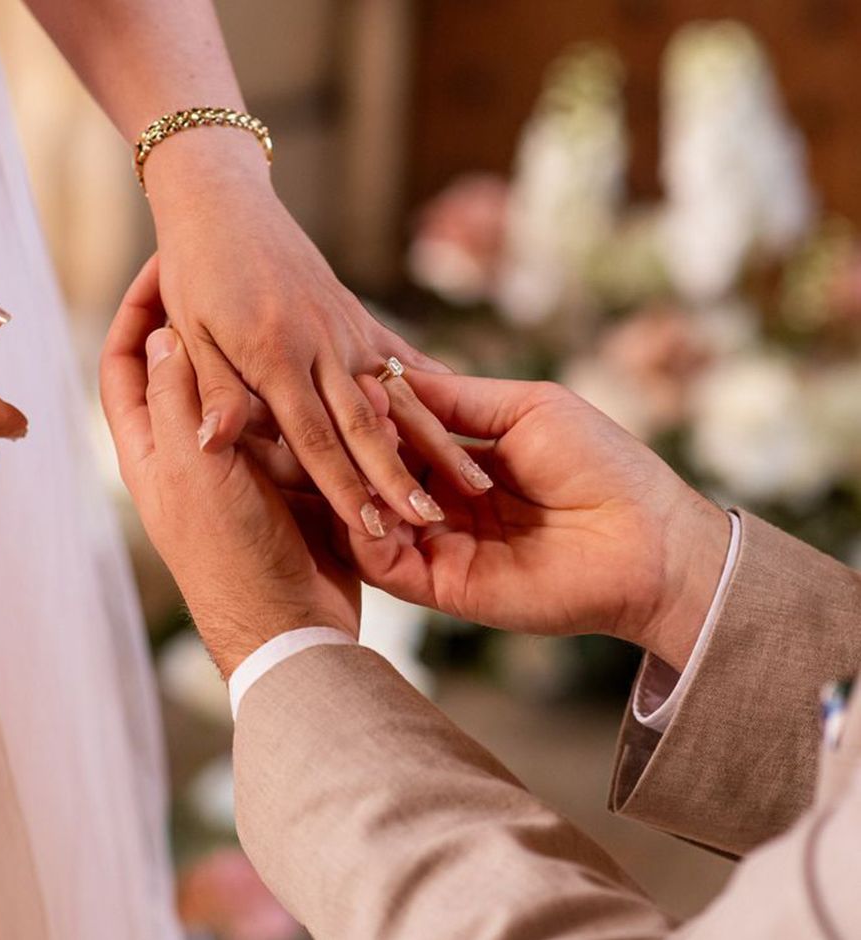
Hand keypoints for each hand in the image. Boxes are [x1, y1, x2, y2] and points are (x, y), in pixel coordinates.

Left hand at [100, 260, 359, 676]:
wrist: (292, 623)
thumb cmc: (229, 555)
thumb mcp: (191, 473)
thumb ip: (177, 404)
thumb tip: (160, 340)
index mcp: (158, 447)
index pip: (127, 365)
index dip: (134, 313)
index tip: (157, 267)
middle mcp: (203, 447)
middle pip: (195, 366)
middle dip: (206, 318)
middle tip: (222, 267)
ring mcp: (256, 460)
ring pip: (257, 386)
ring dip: (265, 349)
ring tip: (280, 299)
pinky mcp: (304, 474)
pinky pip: (308, 417)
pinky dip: (317, 389)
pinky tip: (329, 356)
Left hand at [142, 136, 490, 539]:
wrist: (225, 202)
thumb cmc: (197, 271)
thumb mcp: (190, 331)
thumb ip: (214, 388)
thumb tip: (214, 442)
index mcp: (275, 358)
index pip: (314, 439)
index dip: (345, 487)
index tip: (374, 528)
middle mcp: (322, 347)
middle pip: (366, 426)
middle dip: (399, 477)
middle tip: (433, 519)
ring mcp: (347, 331)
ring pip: (397, 398)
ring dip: (434, 442)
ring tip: (473, 479)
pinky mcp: (358, 317)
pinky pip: (402, 357)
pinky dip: (432, 387)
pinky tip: (462, 412)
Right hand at [345, 372, 730, 671]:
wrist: (647, 537)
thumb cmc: (600, 463)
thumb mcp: (526, 408)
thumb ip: (458, 400)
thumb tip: (393, 375)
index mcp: (464, 461)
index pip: (397, 435)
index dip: (372, 412)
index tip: (347, 383)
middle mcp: (445, 504)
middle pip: (374, 476)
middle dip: (349, 448)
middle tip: (324, 419)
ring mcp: (441, 546)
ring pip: (369, 518)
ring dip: (350, 487)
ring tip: (338, 454)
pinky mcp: (442, 586)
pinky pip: (383, 563)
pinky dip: (362, 532)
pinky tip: (362, 498)